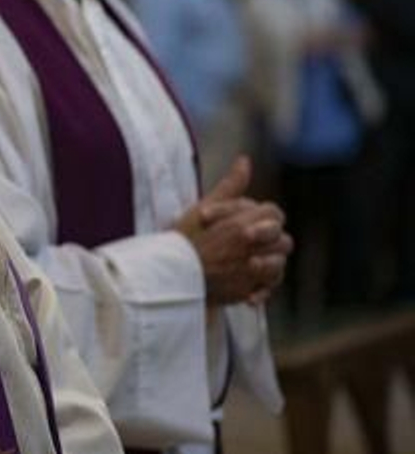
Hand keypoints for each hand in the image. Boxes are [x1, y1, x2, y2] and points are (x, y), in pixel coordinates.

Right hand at [173, 156, 292, 304]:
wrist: (169, 276)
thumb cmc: (184, 241)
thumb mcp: (202, 208)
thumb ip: (230, 186)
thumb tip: (245, 160)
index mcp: (243, 225)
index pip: (274, 213)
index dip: (264, 216)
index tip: (246, 222)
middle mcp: (252, 248)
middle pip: (284, 240)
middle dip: (270, 240)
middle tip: (247, 242)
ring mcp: (251, 273)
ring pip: (279, 265)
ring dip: (268, 263)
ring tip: (247, 261)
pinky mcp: (246, 293)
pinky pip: (267, 289)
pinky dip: (260, 287)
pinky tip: (245, 282)